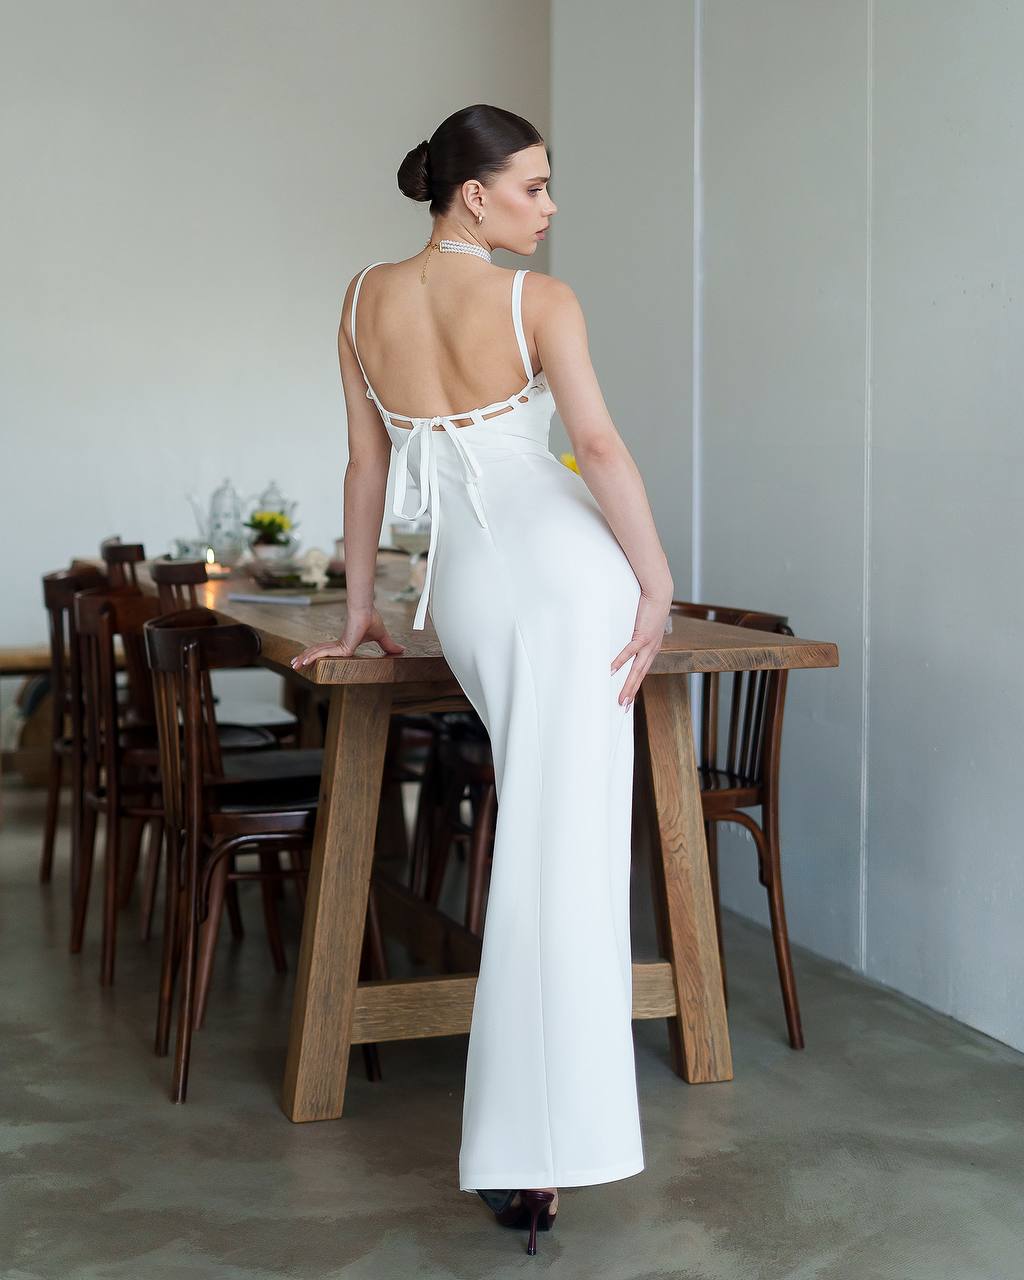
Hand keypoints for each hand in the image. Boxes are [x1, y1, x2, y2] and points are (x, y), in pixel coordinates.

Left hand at [289, 607, 404, 670]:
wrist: (367, 611)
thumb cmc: (372, 619)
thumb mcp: (381, 637)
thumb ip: (388, 646)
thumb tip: (402, 650)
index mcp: (345, 644)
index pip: (328, 652)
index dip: (318, 655)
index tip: (308, 660)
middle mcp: (339, 645)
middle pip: (319, 653)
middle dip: (306, 658)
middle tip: (294, 664)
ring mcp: (338, 645)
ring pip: (318, 654)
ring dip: (305, 659)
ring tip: (293, 664)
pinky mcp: (340, 646)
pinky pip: (324, 653)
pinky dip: (313, 657)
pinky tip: (303, 661)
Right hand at [610, 591, 670, 708]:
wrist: (659, 593)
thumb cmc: (649, 607)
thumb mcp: (642, 625)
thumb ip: (634, 635)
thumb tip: (624, 642)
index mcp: (652, 649)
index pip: (642, 672)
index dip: (635, 686)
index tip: (628, 699)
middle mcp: (652, 650)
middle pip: (640, 676)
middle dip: (632, 692)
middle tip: (623, 707)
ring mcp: (648, 644)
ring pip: (637, 670)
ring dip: (628, 685)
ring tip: (621, 698)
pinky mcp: (642, 635)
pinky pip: (629, 652)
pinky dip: (620, 662)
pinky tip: (612, 671)